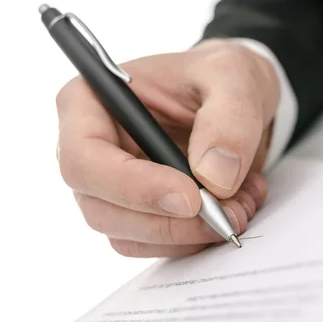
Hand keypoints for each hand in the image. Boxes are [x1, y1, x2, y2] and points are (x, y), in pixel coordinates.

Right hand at [56, 40, 279, 256]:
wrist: (232, 100)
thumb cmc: (218, 77)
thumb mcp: (234, 77)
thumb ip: (229, 120)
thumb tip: (214, 179)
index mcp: (88, 102)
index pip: (84, 158)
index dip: (132, 186)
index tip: (189, 197)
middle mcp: (89, 150)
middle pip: (100, 208)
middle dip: (167, 222)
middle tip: (226, 215)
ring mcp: (108, 186)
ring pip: (127, 235)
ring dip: (186, 235)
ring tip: (239, 206)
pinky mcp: (134, 211)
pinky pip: (152, 244)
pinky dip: (194, 239)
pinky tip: (230, 209)